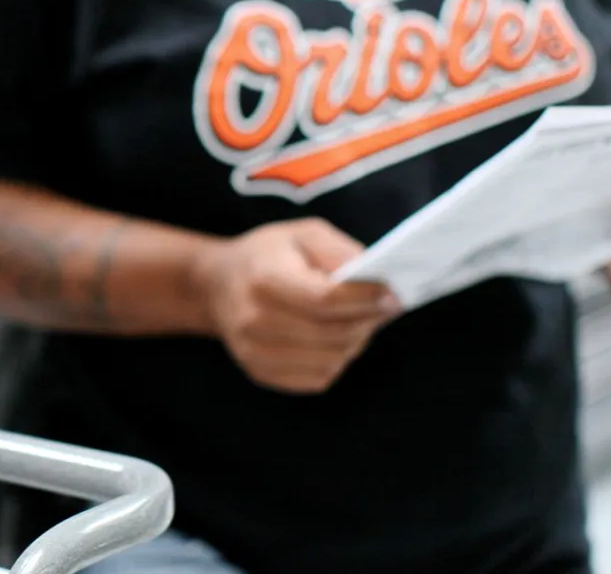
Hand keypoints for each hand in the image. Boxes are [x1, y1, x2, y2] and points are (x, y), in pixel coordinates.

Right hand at [201, 218, 403, 394]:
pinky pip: (318, 377)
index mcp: (264, 277)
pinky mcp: (261, 372)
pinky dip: (336, 359)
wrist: (216, 286)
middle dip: (368, 320)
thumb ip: (339, 251)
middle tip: (385, 307)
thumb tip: (375, 278)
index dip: (365, 298)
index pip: (325, 299)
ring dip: (355, 342)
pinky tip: (332, 338)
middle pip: (333, 333)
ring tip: (358, 321)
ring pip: (331, 359)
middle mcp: (253, 319)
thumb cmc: (267, 255)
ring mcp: (254, 351)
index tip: (393, 294)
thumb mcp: (302, 234)